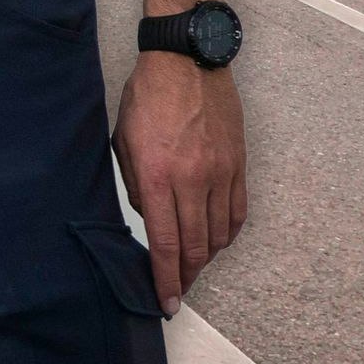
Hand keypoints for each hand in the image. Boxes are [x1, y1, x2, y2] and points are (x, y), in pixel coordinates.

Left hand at [113, 53, 246, 307]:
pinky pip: (238, 212)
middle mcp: (192, 179)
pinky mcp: (239, 164)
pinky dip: (227, 233)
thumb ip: (136, 186)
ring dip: (206, 256)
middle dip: (186, 276)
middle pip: (196, 246)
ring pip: (219, 234)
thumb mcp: (124, 143)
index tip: (166, 302)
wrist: (186, 61)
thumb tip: (152, 221)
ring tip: (192, 264)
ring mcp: (220, 172)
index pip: (166, 243)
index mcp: (157, 175)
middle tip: (178, 291)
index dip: (166, 278)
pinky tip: (216, 239)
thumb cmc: (148, 98)